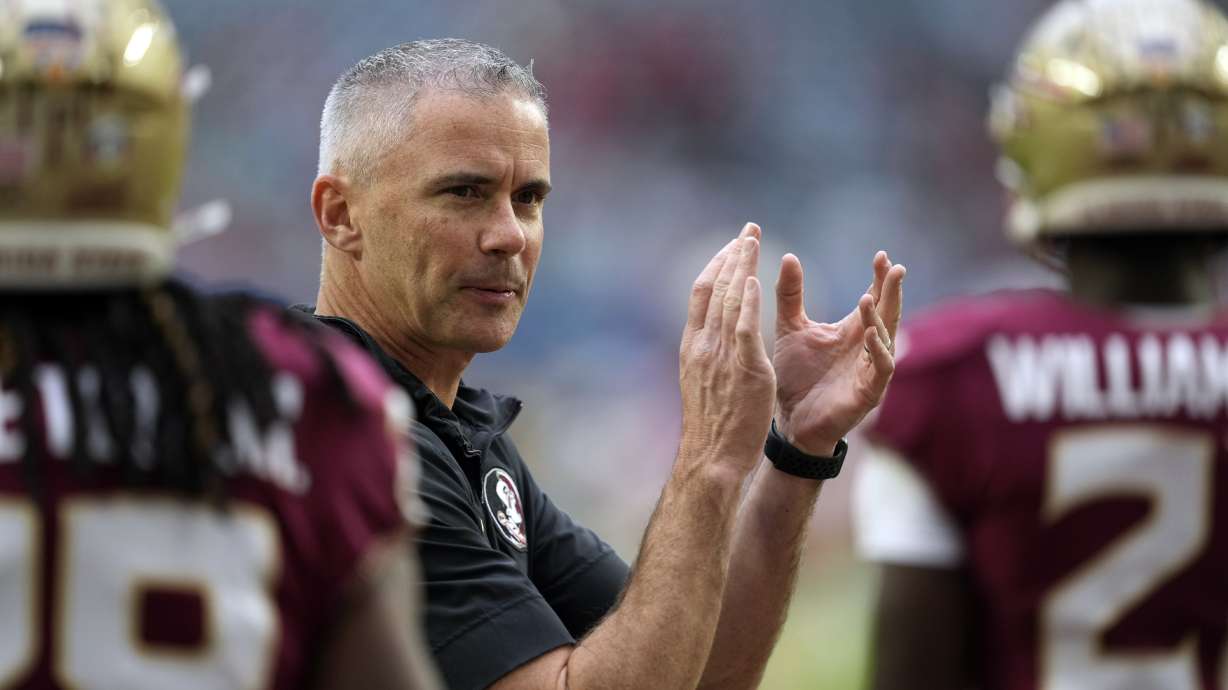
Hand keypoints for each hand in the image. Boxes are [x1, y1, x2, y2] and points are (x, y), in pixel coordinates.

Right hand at [677, 223, 775, 475]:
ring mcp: (721, 356)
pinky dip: (747, 301)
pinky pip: (743, 328)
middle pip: (714, 288)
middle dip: (732, 255)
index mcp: (693, 346)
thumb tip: (716, 336)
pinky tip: (754, 279)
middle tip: (748, 230)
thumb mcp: (703, 382)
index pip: (701, 294)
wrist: (711, 458)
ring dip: (741, 266)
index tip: (732, 245)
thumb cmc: (712, 426)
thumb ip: (710, 355)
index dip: (717, 265)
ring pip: (728, 301)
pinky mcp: (744, 370)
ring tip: (753, 240)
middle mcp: (703, 345)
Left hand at [772, 251, 904, 454]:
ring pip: (884, 338)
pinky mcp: (868, 392)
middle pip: (887, 313)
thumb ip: (790, 294)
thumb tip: (788, 255)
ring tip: (868, 298)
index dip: (880, 279)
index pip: (874, 299)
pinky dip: (878, 351)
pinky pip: (880, 368)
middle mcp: (866, 347)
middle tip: (895, 268)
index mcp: (852, 330)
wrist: (789, 420)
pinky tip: (870, 333)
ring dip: (878, 318)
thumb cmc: (795, 375)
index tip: (881, 256)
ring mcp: (870, 369)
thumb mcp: (790, 328)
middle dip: (892, 291)